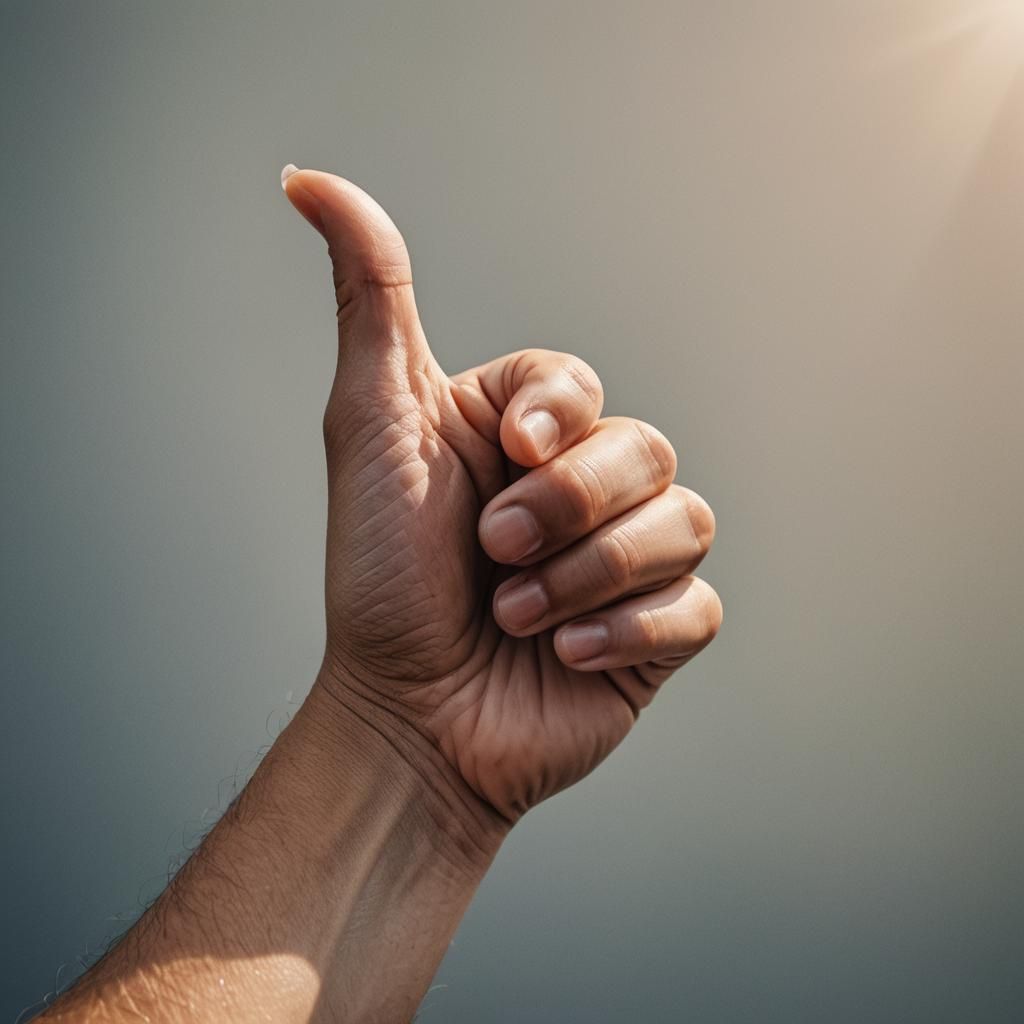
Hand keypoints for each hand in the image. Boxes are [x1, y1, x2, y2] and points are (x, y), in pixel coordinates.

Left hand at [283, 166, 721, 824]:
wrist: (410, 717)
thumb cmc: (383, 578)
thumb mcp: (372, 426)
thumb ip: (370, 301)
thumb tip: (312, 180)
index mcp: (523, 434)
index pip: (580, 386)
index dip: (556, 416)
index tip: (506, 454)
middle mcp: (581, 488)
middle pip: (646, 447)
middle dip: (567, 505)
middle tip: (495, 552)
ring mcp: (627, 559)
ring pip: (685, 520)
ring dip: (590, 573)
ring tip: (517, 613)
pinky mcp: (659, 629)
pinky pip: (700, 603)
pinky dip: (629, 628)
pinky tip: (565, 655)